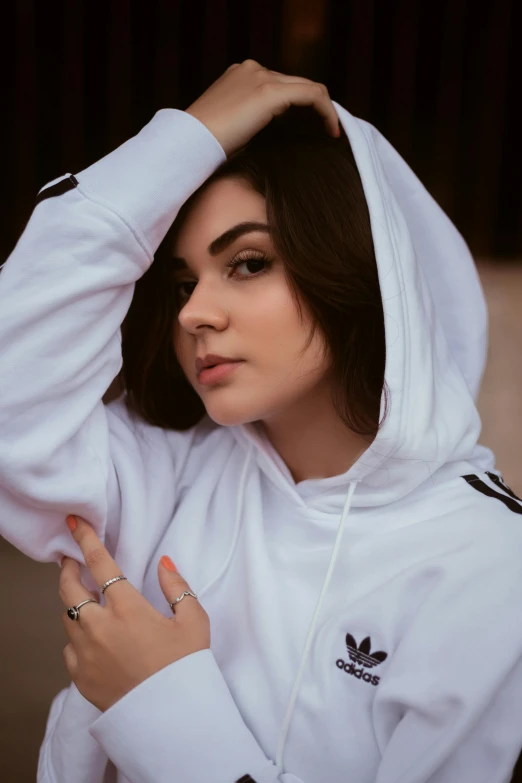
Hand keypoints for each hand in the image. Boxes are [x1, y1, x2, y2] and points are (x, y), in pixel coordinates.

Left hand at [59, 515, 209, 712]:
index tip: (75, 524)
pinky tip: (94, 638)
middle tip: (71, 559)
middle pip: (69, 588)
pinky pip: (70, 647)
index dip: (85, 539)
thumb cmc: (185, 668)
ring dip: (74, 602)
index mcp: (127, 608)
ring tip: (86, 597)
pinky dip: (79, 636)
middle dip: (67, 569)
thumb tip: (163, 563)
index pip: (100, 563)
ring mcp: (85, 653)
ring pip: (68, 617)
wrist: (171, 718)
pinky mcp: (80, 676)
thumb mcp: (194, 621)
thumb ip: (177, 587)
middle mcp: (99, 627)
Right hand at [185, 58, 339, 155]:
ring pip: (307, 87)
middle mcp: (252, 69)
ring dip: (323, 110)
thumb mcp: (232, 128)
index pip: (280, 85)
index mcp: (240, 76)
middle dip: (315, 108)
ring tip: (331, 132)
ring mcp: (261, 77)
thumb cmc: (206, 145)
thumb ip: (252, 122)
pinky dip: (326, 112)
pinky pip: (312, 95)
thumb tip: (275, 136)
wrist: (190, 142)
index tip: (309, 128)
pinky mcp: (270, 92)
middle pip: (296, 84)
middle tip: (326, 131)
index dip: (300, 106)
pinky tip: (331, 131)